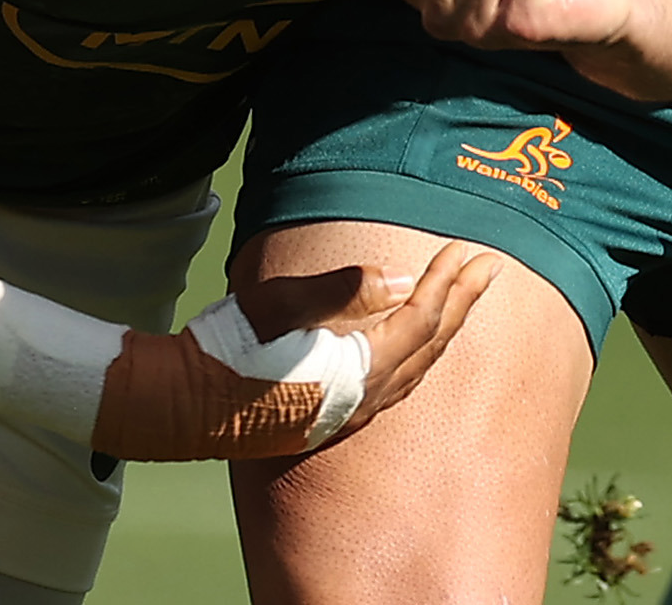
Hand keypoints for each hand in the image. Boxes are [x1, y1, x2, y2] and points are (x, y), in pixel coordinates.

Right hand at [92, 245, 499, 459]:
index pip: (420, 321)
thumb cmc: (227, 349)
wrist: (181, 407)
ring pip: (414, 370)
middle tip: (490, 268)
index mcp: (356, 372)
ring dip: (443, 329)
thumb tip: (401, 279)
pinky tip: (414, 341)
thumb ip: (343, 291)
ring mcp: (345, 416)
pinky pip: (393, 385)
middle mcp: (361, 402)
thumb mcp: (280, 304)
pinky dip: (415, 354)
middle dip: (462, 304)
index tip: (471, 251)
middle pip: (429, 347)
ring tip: (463, 297)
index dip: (448, 284)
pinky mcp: (327, 420)